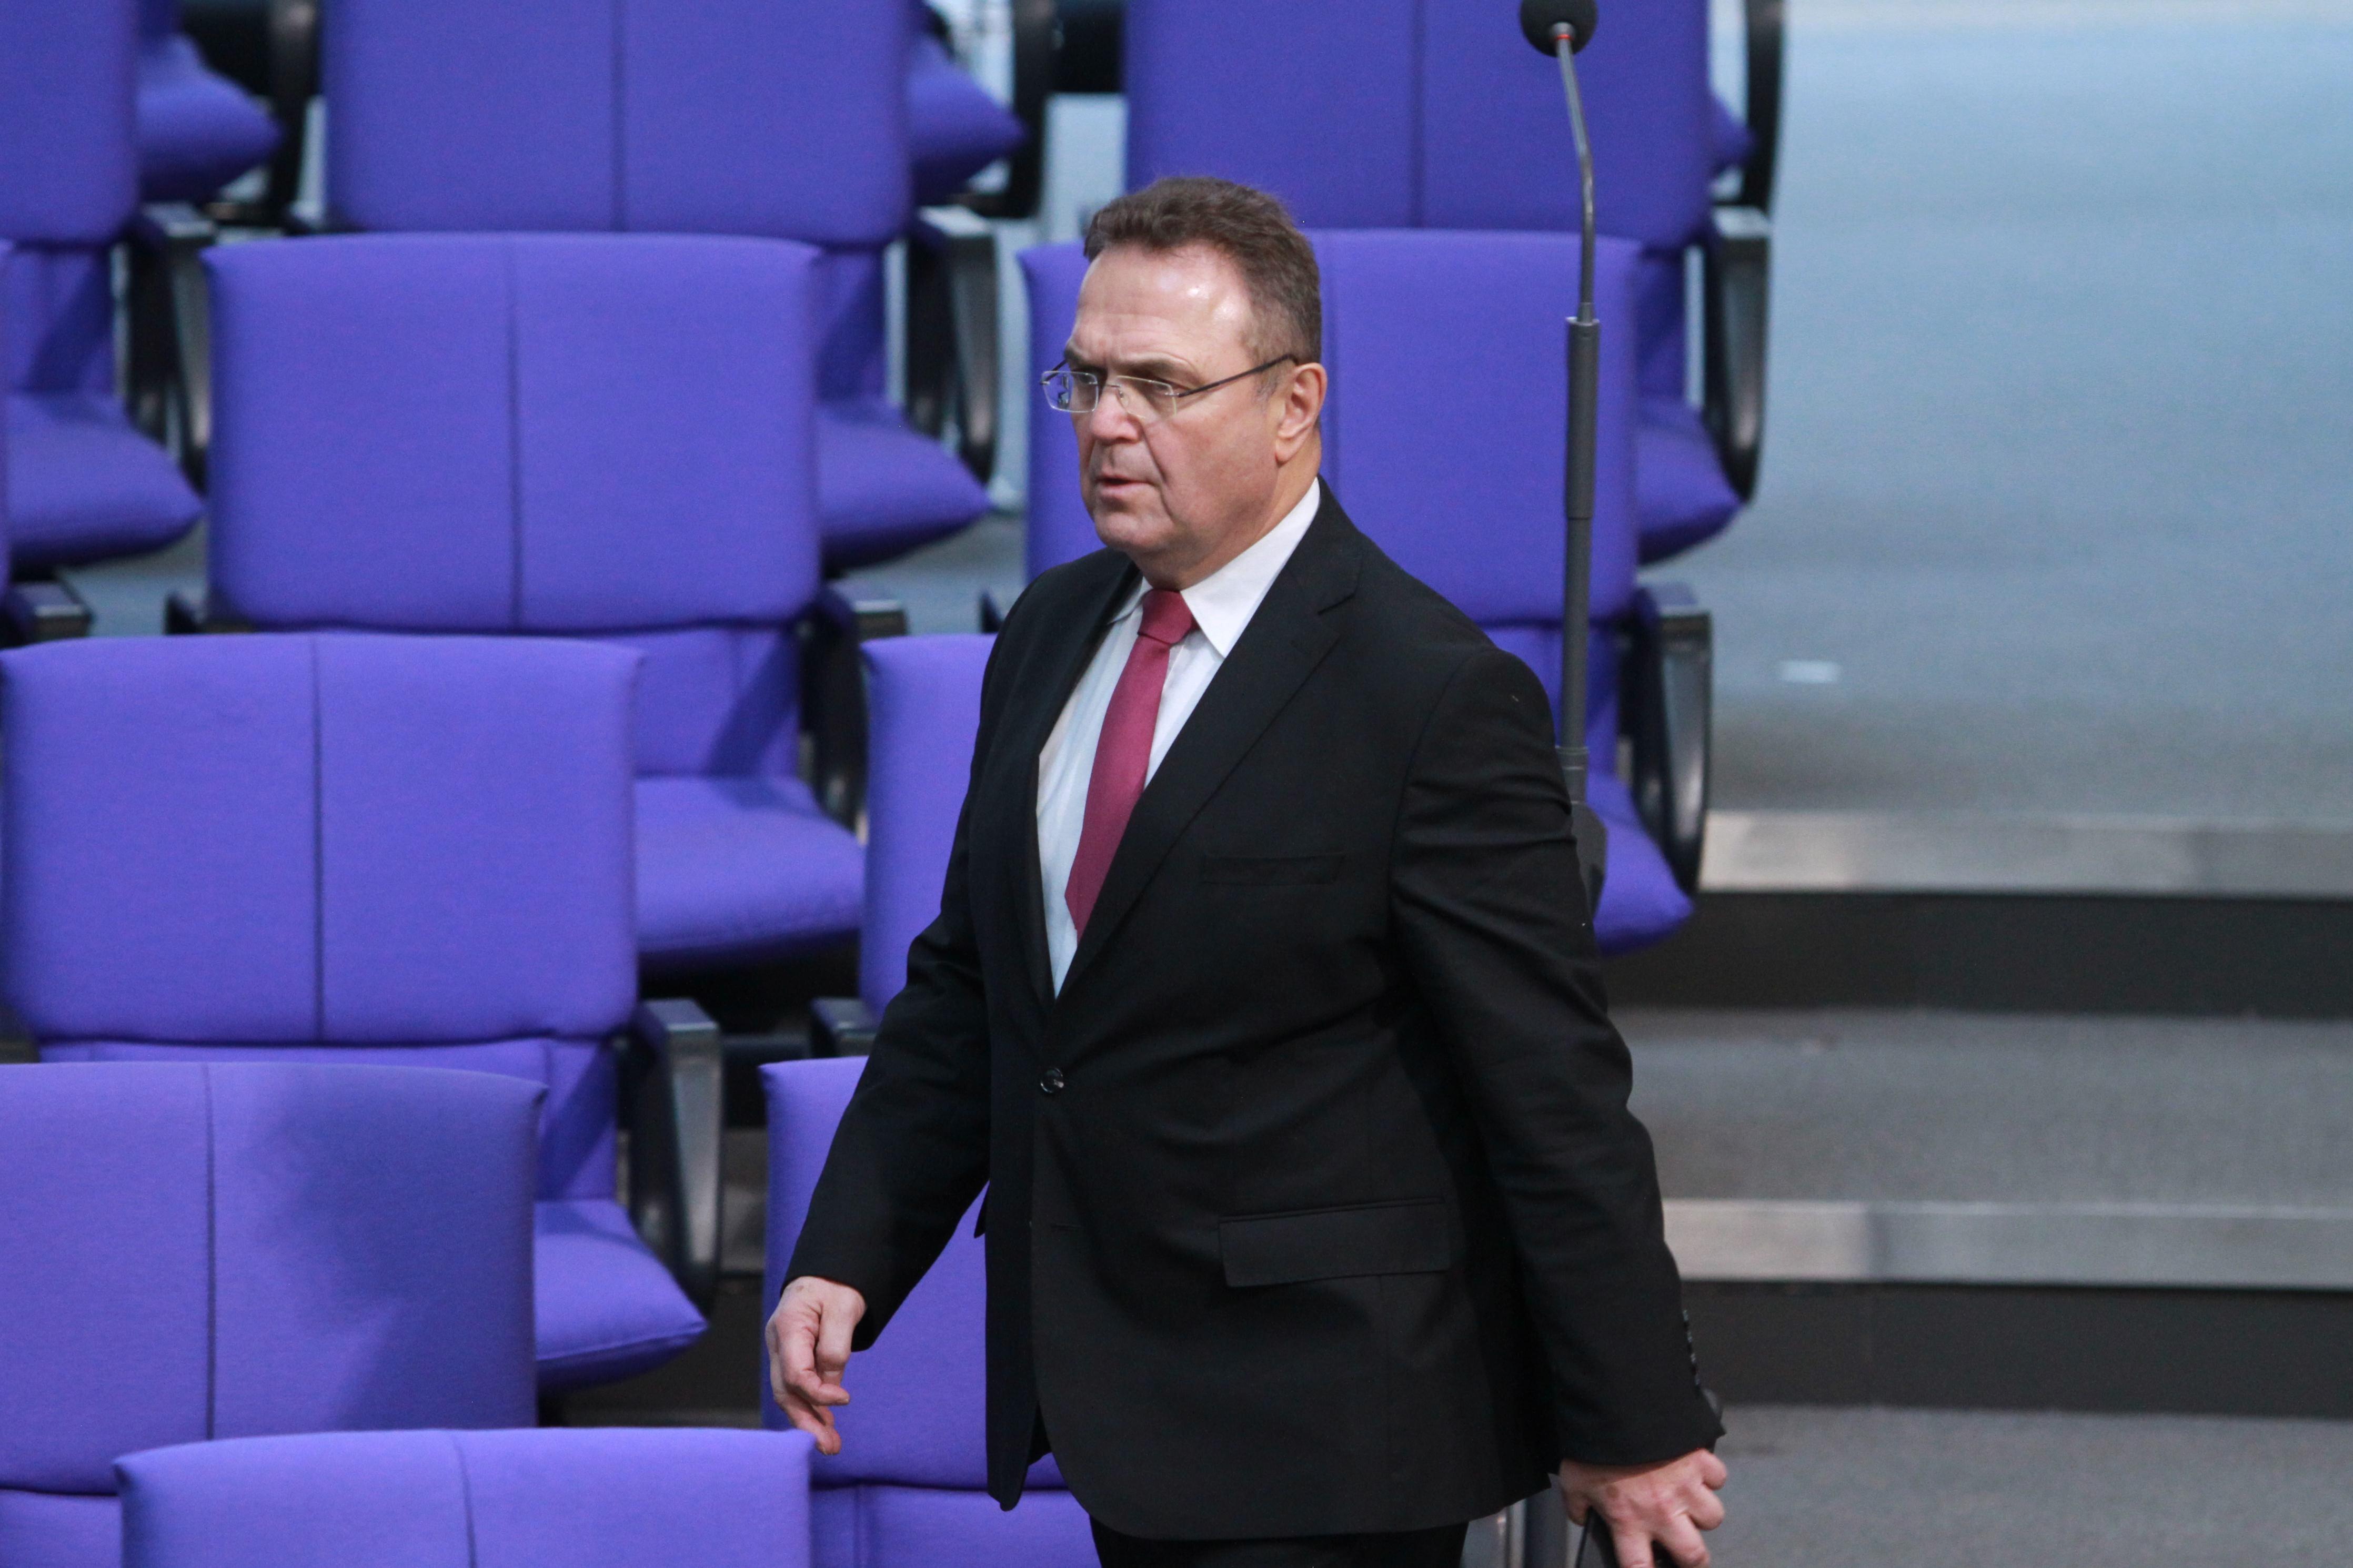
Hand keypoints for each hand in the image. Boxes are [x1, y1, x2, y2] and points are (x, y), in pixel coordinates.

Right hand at [765, 1275, 866, 1454]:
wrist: (827, 1274)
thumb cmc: (836, 1287)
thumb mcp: (844, 1307)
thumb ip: (836, 1345)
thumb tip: (831, 1385)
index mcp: (788, 1327)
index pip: (795, 1373)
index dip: (818, 1393)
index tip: (845, 1400)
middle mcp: (778, 1343)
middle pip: (785, 1391)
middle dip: (806, 1421)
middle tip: (830, 1446)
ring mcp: (781, 1352)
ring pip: (788, 1394)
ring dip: (809, 1420)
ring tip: (831, 1445)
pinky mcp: (791, 1358)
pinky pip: (796, 1387)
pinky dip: (811, 1407)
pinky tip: (825, 1425)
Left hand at [1559, 1449, 1727, 1567]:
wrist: (1618, 1407)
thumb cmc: (1594, 1445)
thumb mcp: (1573, 1479)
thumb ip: (1576, 1504)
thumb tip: (1579, 1516)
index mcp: (1629, 1520)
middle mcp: (1663, 1512)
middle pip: (1694, 1556)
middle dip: (1693, 1559)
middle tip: (1685, 1548)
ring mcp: (1686, 1487)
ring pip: (1713, 1517)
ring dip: (1702, 1512)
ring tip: (1689, 1502)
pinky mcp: (1700, 1461)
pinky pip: (1718, 1478)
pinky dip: (1710, 1476)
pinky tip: (1695, 1470)